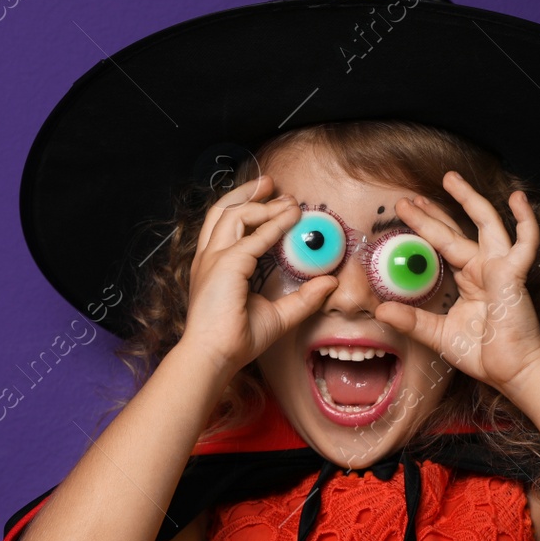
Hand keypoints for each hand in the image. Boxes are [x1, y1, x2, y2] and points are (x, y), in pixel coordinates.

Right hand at [175, 174, 337, 374]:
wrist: (214, 355)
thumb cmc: (235, 339)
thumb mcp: (278, 315)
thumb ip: (303, 298)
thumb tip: (330, 283)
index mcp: (213, 266)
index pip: (225, 226)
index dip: (247, 209)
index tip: (272, 201)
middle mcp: (209, 258)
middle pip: (223, 211)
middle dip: (247, 193)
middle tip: (272, 185)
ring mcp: (214, 259)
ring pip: (233, 214)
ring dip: (261, 203)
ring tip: (285, 200)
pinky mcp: (225, 265)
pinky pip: (254, 238)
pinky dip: (274, 225)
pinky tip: (291, 219)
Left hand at [373, 170, 539, 392]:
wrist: (511, 371)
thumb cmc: (482, 353)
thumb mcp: (437, 335)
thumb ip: (411, 321)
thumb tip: (380, 310)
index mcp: (469, 279)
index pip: (443, 245)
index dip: (425, 226)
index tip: (405, 210)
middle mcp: (484, 269)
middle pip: (456, 230)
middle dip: (433, 211)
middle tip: (410, 197)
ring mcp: (501, 269)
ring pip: (485, 224)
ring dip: (469, 199)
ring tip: (450, 178)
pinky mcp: (515, 275)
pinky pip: (524, 242)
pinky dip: (525, 220)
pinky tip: (517, 199)